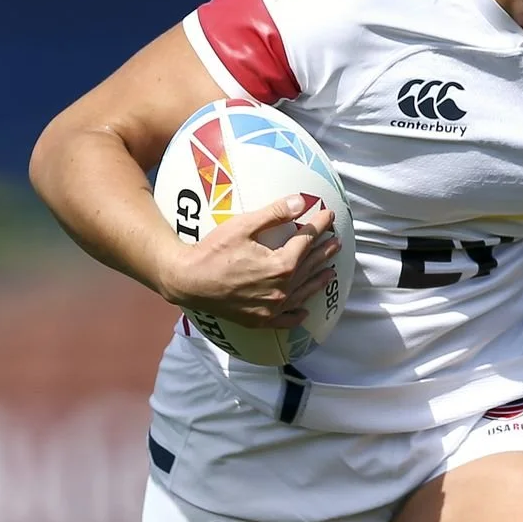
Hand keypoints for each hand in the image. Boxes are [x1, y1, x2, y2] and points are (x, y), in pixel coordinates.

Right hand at [158, 194, 340, 329]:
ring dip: (318, 280)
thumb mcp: (244, 226)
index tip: (329, 215)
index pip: (307, 241)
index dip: (319, 225)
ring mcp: (271, 308)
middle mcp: (281, 289)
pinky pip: (284, 320)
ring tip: (331, 272)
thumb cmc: (213, 251)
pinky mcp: (259, 320)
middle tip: (336, 241)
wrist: (186, 281)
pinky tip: (304, 311)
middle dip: (323, 251)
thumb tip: (301, 201)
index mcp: (281, 265)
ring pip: (302, 292)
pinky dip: (296, 315)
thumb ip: (275, 214)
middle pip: (309, 266)